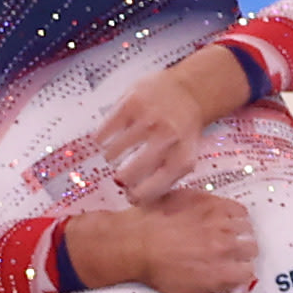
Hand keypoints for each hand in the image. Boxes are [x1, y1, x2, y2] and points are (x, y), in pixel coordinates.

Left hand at [67, 192, 258, 292]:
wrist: (137, 242)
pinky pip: (238, 209)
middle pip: (252, 248)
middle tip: (226, 252)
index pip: (250, 272)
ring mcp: (219, 222)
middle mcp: (225, 246)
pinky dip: (234, 215)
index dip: (240, 271)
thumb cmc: (159, 271)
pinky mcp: (212, 203)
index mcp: (222, 272)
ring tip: (222, 235)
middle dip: (241, 252)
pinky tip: (220, 220)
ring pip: (247, 227)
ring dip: (239, 233)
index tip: (231, 269)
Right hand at [91, 47, 249, 203]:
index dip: (134, 197)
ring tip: (116, 153)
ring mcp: (148, 119)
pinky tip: (109, 138)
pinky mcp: (131, 102)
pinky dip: (103, 139)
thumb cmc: (183, 131)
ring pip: (112, 153)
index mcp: (181, 159)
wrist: (189, 92)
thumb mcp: (185, 158)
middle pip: (126, 175)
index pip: (149, 191)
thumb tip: (133, 200)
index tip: (129, 194)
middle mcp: (166, 139)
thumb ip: (164, 180)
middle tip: (120, 174)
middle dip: (120, 178)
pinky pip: (104, 132)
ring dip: (111, 157)